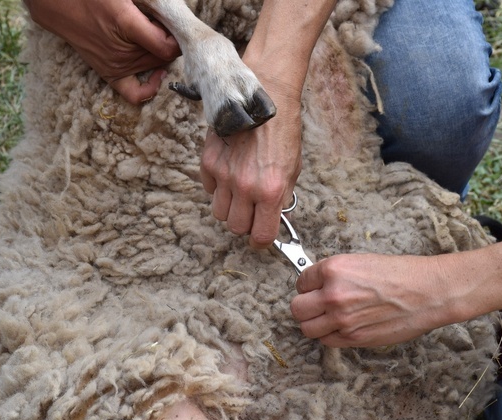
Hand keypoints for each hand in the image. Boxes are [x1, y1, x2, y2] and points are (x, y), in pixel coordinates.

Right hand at [24, 0, 180, 103]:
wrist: (60, 4)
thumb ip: (150, 6)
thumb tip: (171, 21)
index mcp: (126, 24)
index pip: (168, 47)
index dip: (177, 38)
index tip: (173, 26)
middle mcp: (122, 51)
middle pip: (164, 56)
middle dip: (168, 42)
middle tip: (158, 26)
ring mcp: (115, 66)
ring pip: (154, 67)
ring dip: (158, 54)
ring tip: (148, 36)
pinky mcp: (109, 74)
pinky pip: (135, 93)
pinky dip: (150, 88)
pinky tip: (158, 74)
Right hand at [200, 91, 302, 248]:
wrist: (263, 97)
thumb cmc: (283, 130)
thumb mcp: (292, 168)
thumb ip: (281, 196)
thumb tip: (272, 218)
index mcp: (271, 190)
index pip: (261, 235)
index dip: (261, 240)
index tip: (261, 237)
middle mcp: (246, 187)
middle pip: (236, 228)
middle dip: (245, 223)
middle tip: (252, 212)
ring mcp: (224, 175)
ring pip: (220, 213)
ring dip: (230, 208)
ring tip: (240, 193)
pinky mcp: (209, 162)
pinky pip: (209, 190)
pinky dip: (218, 188)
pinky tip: (229, 173)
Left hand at [290, 224, 501, 347]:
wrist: (428, 292)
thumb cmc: (400, 273)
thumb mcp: (361, 262)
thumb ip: (335, 275)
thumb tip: (317, 285)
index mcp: (334, 270)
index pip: (301, 281)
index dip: (309, 285)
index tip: (316, 288)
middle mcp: (333, 295)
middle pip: (297, 308)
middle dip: (305, 306)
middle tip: (316, 305)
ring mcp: (343, 319)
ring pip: (308, 329)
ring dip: (315, 324)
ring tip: (329, 318)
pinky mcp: (354, 338)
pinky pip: (327, 342)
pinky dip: (331, 336)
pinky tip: (344, 327)